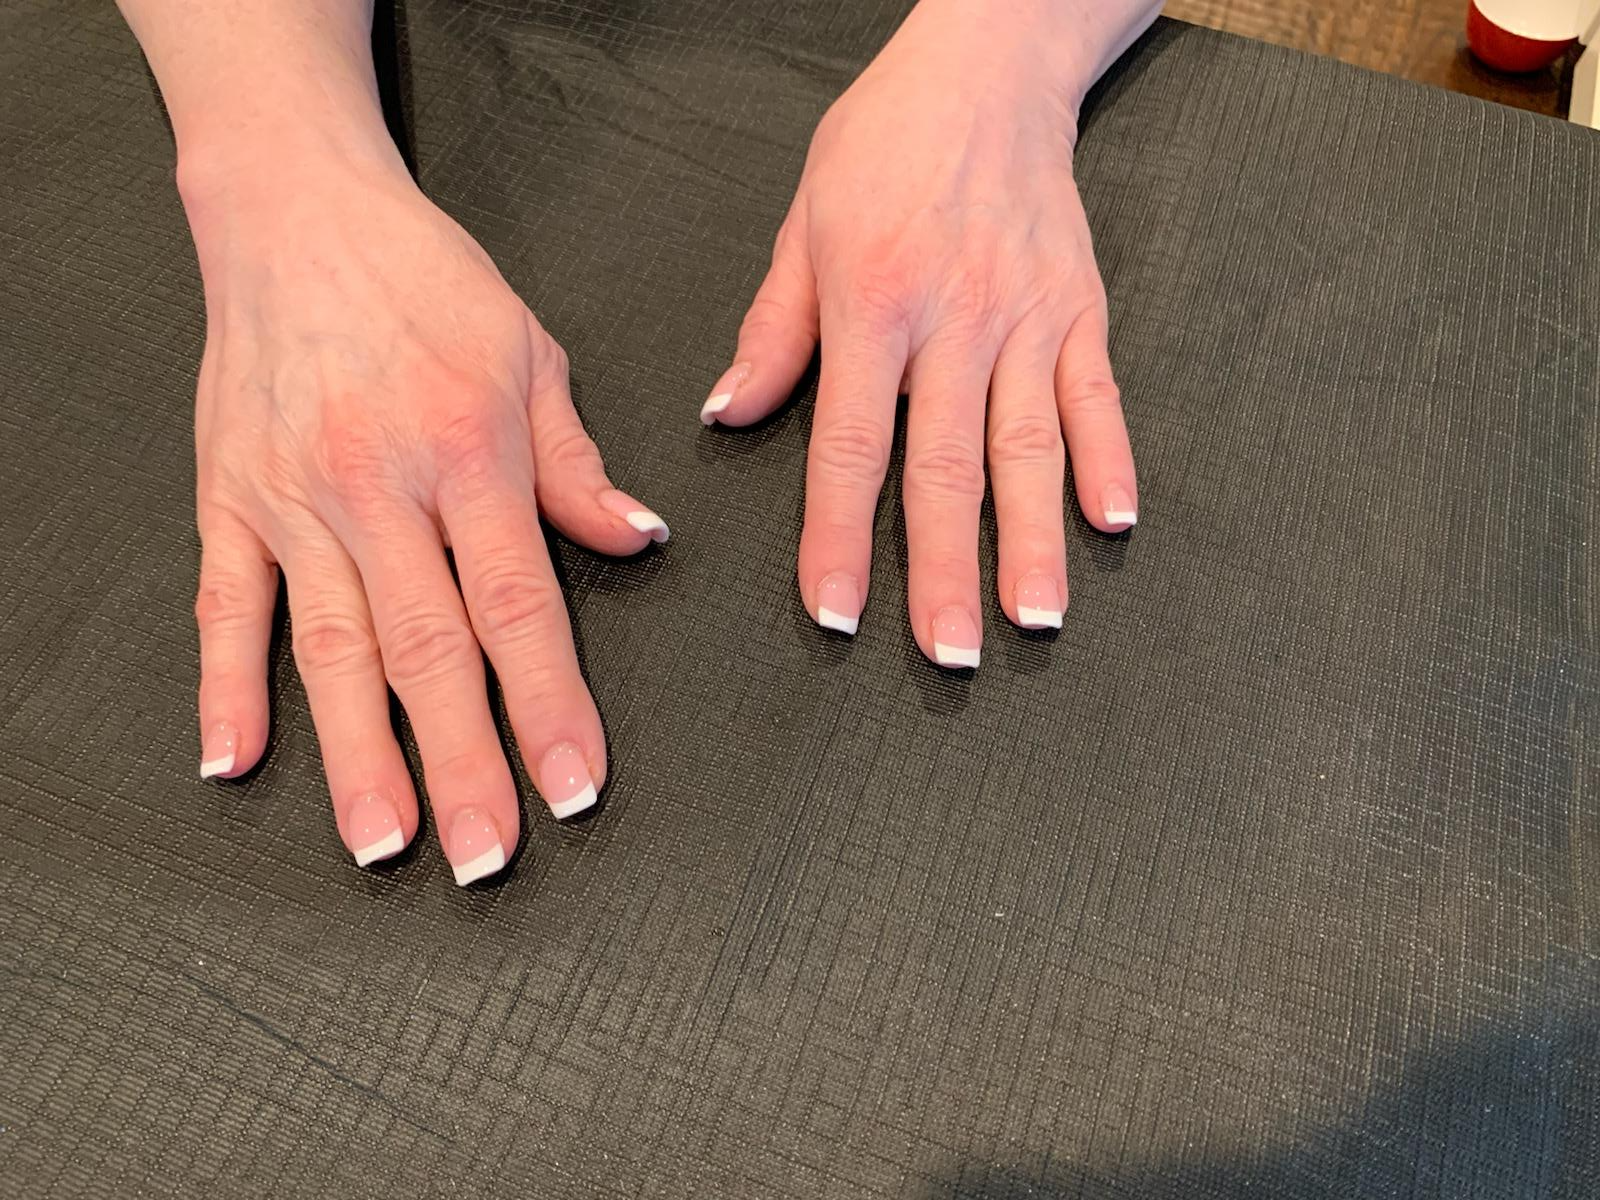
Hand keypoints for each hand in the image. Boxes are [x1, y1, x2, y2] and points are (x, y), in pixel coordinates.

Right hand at [186, 157, 665, 882]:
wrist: (299, 212)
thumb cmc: (424, 280)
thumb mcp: (532, 355)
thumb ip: (576, 466)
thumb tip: (636, 541)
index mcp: (471, 454)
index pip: (519, 605)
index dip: (549, 703)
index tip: (575, 782)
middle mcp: (381, 487)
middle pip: (428, 651)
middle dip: (463, 763)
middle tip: (484, 856)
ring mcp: (296, 499)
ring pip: (330, 649)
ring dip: (358, 756)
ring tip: (383, 842)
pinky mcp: (229, 497)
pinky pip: (226, 605)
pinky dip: (224, 686)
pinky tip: (234, 761)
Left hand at [700, 0, 1137, 666]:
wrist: (987, 68)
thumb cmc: (885, 143)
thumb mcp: (804, 224)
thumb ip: (774, 329)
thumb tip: (728, 414)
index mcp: (873, 305)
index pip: (851, 446)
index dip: (841, 537)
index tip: (837, 612)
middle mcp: (954, 321)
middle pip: (948, 468)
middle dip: (945, 571)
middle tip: (948, 656)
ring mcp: (1026, 318)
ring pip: (1030, 448)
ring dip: (1034, 540)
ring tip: (1035, 618)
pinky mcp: (1081, 308)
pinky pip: (1098, 396)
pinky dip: (1110, 460)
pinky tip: (1114, 522)